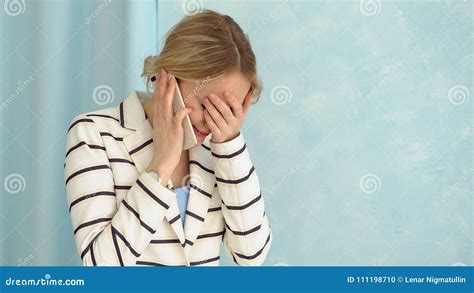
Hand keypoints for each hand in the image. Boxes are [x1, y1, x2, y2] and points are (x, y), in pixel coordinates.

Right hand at [147, 68, 192, 182]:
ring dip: (170, 92)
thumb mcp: (163, 130)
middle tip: (164, 70)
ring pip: (167, 105)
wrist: (162, 160)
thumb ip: (168, 119)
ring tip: (172, 80)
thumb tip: (173, 111)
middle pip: (161, 97)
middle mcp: (161, 118)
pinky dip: (182, 113)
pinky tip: (187, 107)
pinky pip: (178, 120)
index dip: (160, 85)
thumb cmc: (165, 146)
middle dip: (162, 83)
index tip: (161, 74)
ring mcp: (167, 124)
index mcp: (159, 117)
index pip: (158, 97)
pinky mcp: (174, 131)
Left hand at [203, 89, 252, 142]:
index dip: (232, 100)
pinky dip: (208, 118)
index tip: (225, 92)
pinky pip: (212, 126)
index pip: (237, 107)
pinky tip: (204, 111)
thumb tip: (251, 90)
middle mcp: (234, 123)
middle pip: (226, 112)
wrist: (229, 140)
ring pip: (218, 119)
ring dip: (211, 109)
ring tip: (205, 100)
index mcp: (240, 116)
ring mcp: (226, 130)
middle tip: (210, 95)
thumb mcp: (242, 114)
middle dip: (218, 103)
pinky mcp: (218, 135)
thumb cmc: (235, 122)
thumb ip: (246, 102)